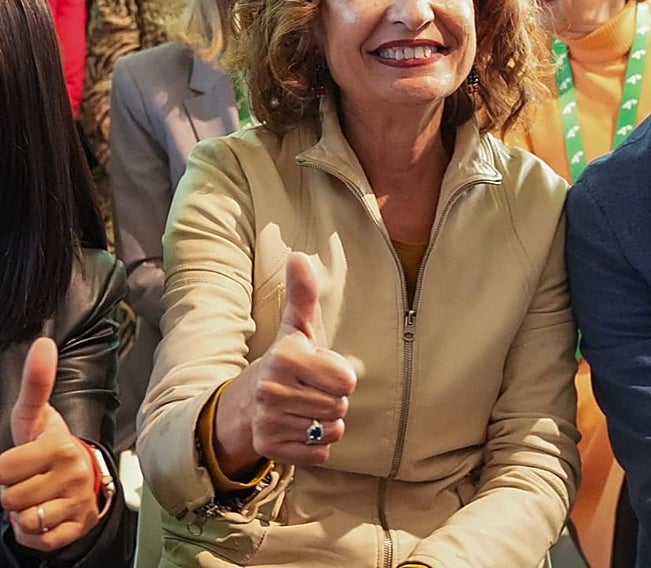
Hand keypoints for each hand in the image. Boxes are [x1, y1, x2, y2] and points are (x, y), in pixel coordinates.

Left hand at [0, 338, 100, 551]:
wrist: (88, 479)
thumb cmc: (52, 448)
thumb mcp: (38, 417)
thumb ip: (36, 383)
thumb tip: (42, 343)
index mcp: (61, 447)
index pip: (2, 471)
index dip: (4, 469)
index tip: (22, 462)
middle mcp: (73, 475)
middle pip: (8, 498)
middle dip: (13, 491)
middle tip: (32, 480)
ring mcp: (77, 503)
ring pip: (22, 520)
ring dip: (23, 513)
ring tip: (38, 497)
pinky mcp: (76, 527)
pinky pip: (37, 539)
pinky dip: (34, 532)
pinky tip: (45, 514)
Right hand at [215, 253, 357, 472]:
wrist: (246, 404)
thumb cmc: (286, 362)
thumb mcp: (297, 328)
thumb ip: (303, 294)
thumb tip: (299, 255)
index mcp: (286, 357)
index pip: (347, 380)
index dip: (341, 377)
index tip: (321, 371)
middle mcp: (273, 389)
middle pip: (341, 406)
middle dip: (333, 400)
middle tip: (310, 392)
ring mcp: (269, 420)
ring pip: (331, 429)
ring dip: (324, 422)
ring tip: (303, 409)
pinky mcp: (269, 447)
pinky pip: (319, 454)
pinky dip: (315, 447)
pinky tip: (297, 430)